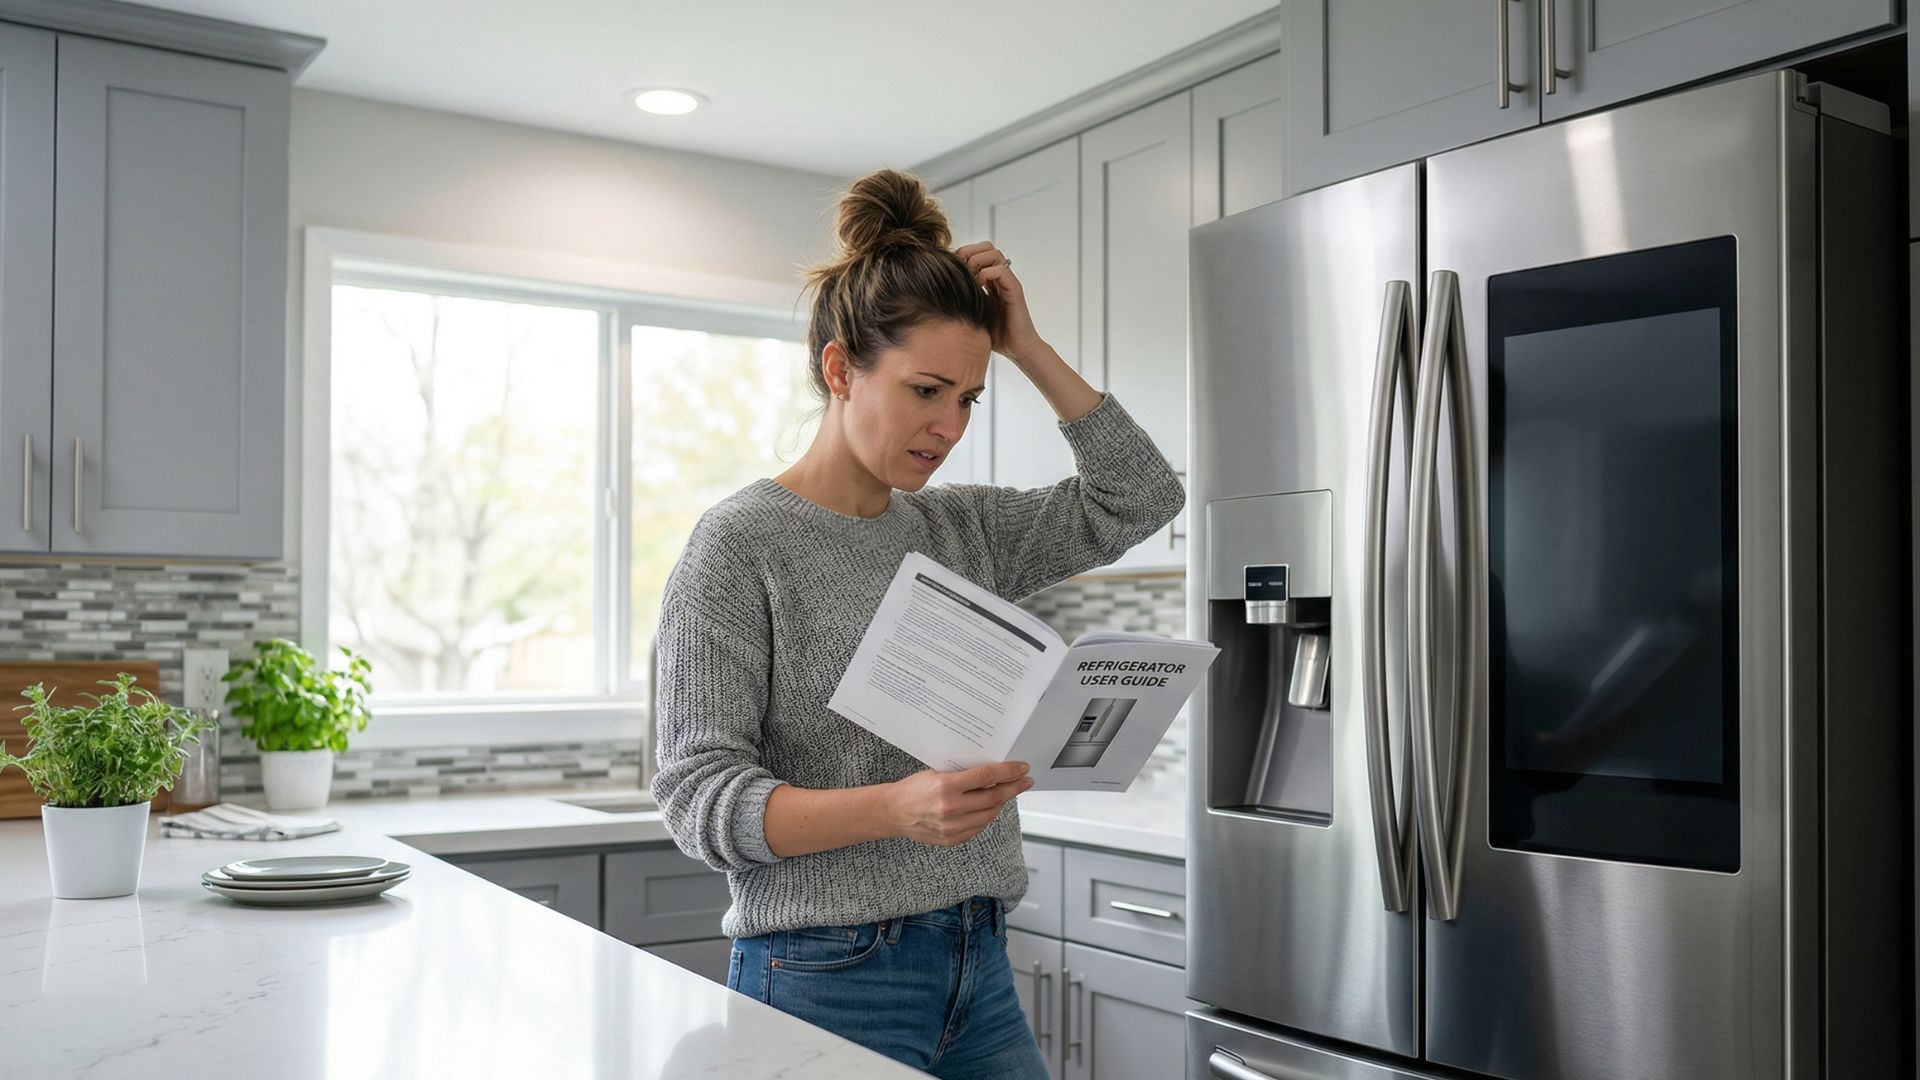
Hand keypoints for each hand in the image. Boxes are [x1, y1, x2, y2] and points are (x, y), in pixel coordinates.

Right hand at [886, 760, 1033, 846]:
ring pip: (990, 815)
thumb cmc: (913, 789)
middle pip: (994, 797)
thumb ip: (964, 775)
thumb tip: (994, 773)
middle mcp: (951, 808)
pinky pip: (978, 828)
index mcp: (946, 786)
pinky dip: (987, 816)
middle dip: (1014, 788)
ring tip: (1007, 793)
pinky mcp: (952, 840)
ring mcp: (952, 827)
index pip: (987, 777)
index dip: (1009, 772)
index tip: (1022, 768)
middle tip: (1025, 781)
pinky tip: (989, 807)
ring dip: (1002, 803)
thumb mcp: (937, 773)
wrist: (893, 812)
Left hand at [954, 241, 1046, 364]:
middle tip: (958, 269)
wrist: (1017, 349)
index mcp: (991, 280)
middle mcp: (1001, 277)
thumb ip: (961, 300)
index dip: (962, 255)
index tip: (950, 268)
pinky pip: (1000, 270)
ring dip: (977, 261)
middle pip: (986, 246)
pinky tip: (978, 287)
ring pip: (994, 253)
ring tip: (969, 277)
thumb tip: (936, 294)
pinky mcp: (1014, 290)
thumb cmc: (994, 335)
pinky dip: (986, 274)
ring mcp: (1008, 282)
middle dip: (969, 252)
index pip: (976, 252)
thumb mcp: (972, 313)